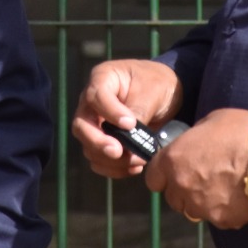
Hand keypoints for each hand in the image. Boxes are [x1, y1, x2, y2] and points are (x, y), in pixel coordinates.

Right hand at [70, 59, 183, 179]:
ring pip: (89, 147)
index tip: (130, 124)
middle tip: (118, 152)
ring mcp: (94, 123)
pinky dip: (114, 169)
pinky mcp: (102, 141)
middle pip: (81, 126)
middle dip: (98, 142)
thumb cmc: (157, 84)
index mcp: (102, 79)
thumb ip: (138, 110)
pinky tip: (135, 167)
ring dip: (112, 160)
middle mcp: (91, 103)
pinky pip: (99, 160)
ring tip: (139, 160)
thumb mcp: (152, 91)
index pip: (95, 96)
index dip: (109, 112)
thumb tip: (128, 137)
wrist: (166, 94)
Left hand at [145, 106, 247, 228]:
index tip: (173, 171)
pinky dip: (223, 210)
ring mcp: (202, 207)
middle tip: (202, 178)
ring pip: (193, 211)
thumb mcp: (209, 123)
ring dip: (201, 202)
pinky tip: (237, 196)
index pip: (152, 179)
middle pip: (172, 199)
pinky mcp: (223, 220)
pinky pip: (216, 218)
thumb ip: (192, 141)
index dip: (163, 175)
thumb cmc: (241, 131)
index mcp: (173, 161)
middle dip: (183, 190)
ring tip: (221, 188)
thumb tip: (191, 147)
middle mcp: (182, 187)